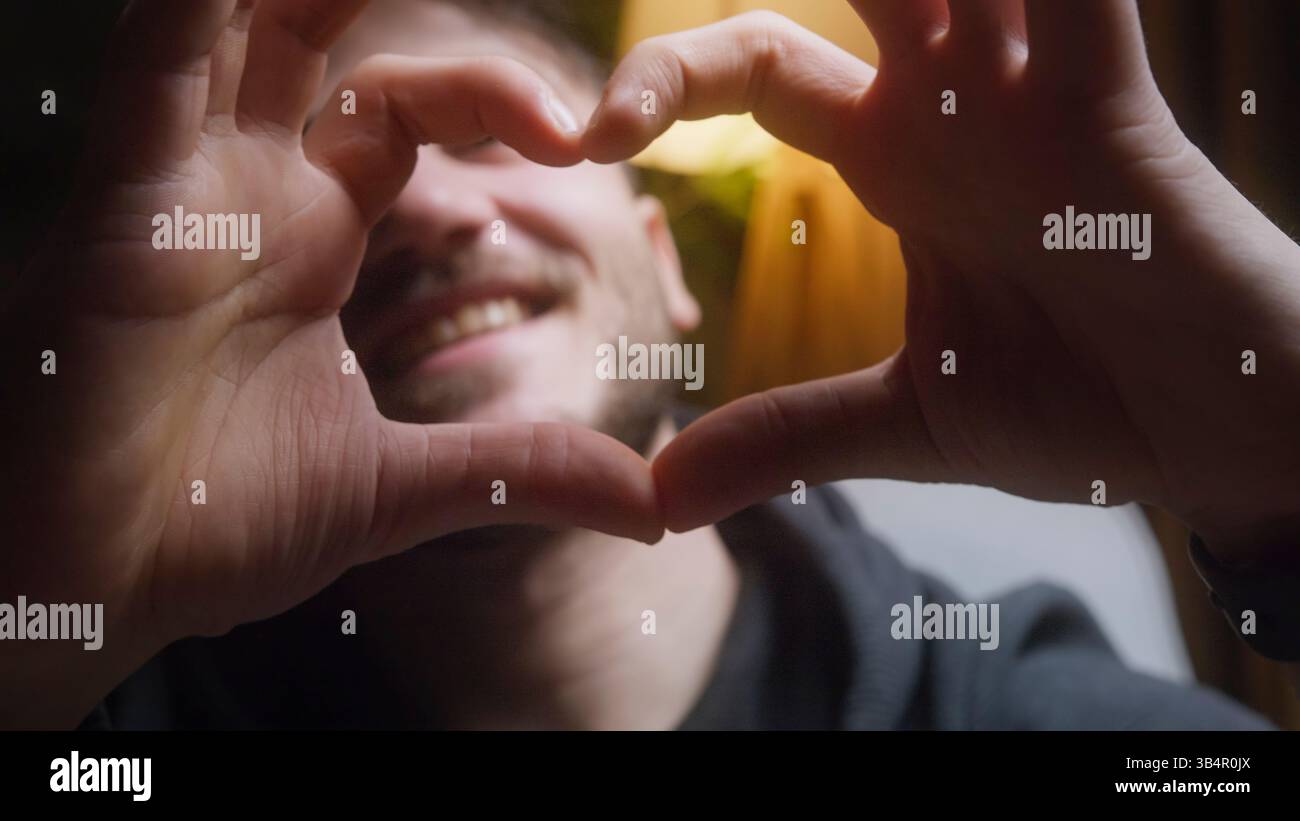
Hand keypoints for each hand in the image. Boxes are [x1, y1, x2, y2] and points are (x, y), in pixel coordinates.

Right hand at [0, 0, 659, 727]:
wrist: (90, 588)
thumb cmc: (212, 527)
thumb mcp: (402, 490)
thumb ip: (524, 474)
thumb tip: (657, 508)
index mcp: (313, 233)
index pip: (412, 109)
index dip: (494, 98)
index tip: (580, 136)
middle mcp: (251, 189)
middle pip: (332, 38)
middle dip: (432, 31)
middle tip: (532, 69)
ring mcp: (188, 186)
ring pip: (244, 20)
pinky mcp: (128, 204)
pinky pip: (157, 65)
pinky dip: (197, 11)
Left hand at [584, 1, 1299, 557]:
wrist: (1214, 439)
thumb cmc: (1078, 408)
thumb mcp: (903, 422)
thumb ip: (784, 438)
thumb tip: (659, 496)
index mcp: (895, 159)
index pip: (754, 73)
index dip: (665, 87)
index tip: (583, 142)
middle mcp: (955, 109)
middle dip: (745, 13)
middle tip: (648, 61)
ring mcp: (1033, 98)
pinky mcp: (1114, 110)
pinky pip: (1077, 0)